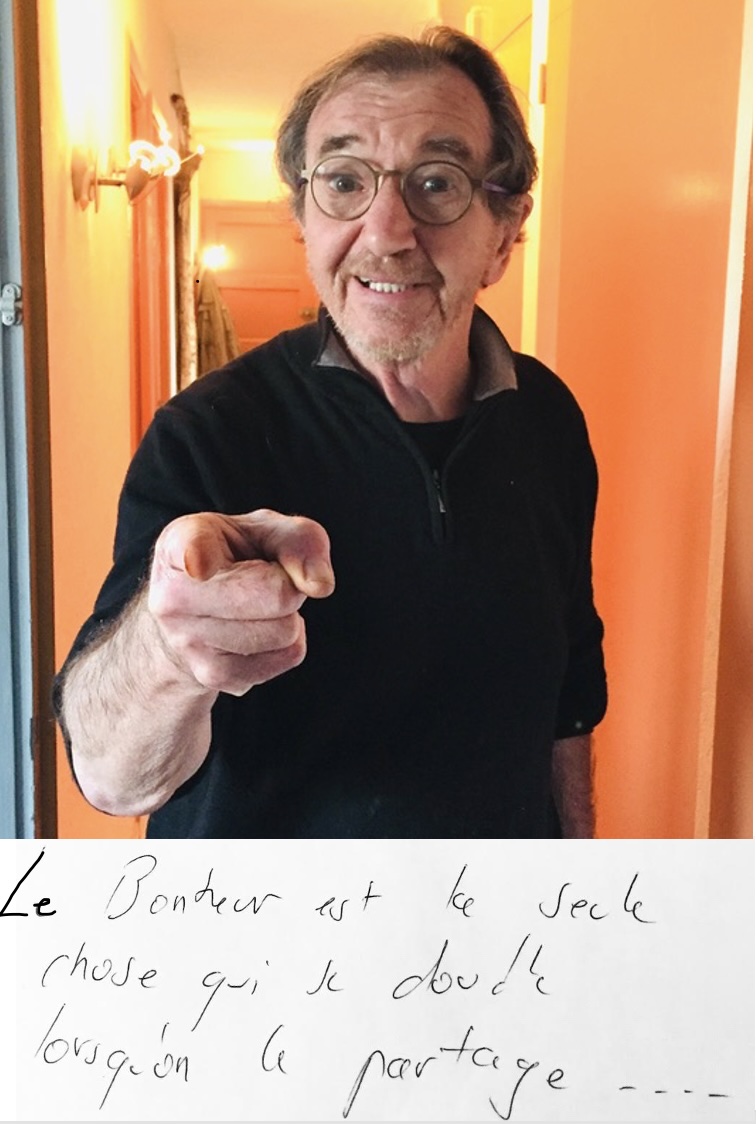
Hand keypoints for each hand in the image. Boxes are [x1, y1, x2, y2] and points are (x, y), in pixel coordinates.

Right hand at [146, 509, 334, 695]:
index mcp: (180, 543)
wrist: (193, 609)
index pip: (194, 551)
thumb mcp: (266, 531)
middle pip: (276, 596)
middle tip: (266, 578)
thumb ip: (300, 541)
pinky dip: (287, 642)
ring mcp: (188, 642)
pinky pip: (288, 656)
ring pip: (286, 631)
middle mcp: (173, 596)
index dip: (201, 557)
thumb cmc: (235, 557)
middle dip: (290, 586)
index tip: (200, 567)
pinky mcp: (213, 676)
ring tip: (256, 604)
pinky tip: (254, 628)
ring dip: (288, 616)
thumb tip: (319, 585)